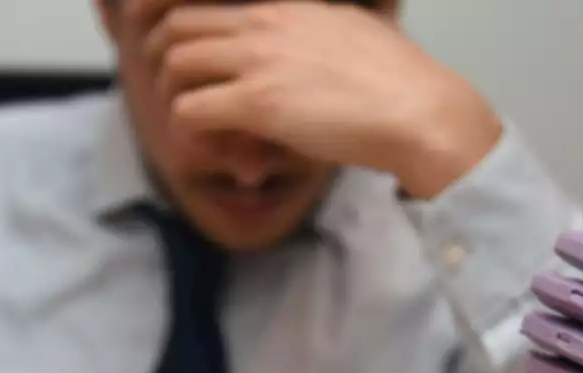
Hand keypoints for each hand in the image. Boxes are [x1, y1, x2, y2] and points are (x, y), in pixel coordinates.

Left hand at [139, 0, 502, 197]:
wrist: (417, 110)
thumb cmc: (391, 82)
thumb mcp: (343, 31)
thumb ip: (304, 35)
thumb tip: (285, 63)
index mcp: (282, 1)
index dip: (180, 28)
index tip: (183, 59)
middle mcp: (264, 19)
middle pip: (177, 26)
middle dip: (166, 64)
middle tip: (181, 97)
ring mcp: (258, 58)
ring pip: (175, 65)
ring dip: (176, 100)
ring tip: (199, 128)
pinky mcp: (257, 102)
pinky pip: (189, 111)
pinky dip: (190, 134)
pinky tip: (214, 147)